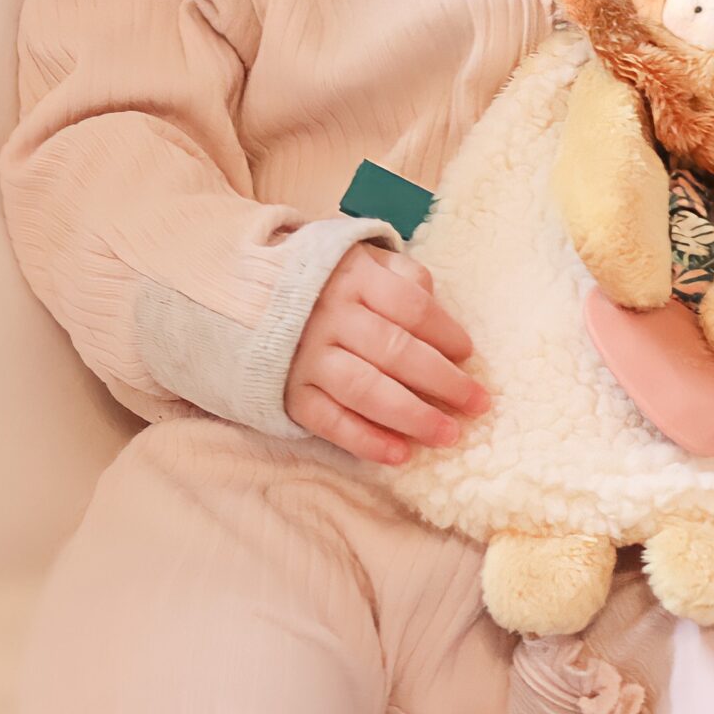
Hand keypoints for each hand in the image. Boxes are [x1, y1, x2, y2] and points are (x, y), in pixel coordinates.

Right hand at [284, 241, 490, 465]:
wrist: (235, 294)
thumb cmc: (318, 280)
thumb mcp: (358, 259)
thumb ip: (402, 278)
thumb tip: (441, 316)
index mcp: (352, 277)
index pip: (411, 307)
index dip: (445, 333)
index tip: (468, 354)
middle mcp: (328, 316)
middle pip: (396, 351)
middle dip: (443, 382)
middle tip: (477, 404)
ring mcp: (305, 356)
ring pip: (366, 390)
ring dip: (412, 416)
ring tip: (448, 435)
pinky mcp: (288, 391)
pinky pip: (330, 421)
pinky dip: (366, 440)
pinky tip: (399, 454)